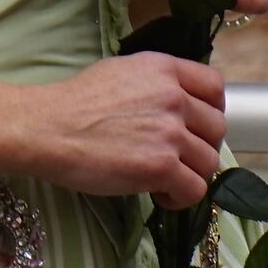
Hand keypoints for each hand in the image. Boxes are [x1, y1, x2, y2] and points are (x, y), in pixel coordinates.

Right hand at [19, 53, 226, 210]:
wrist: (50, 127)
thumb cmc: (76, 101)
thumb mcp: (123, 71)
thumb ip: (157, 84)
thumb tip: (176, 103)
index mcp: (165, 69)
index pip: (215, 86)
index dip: (211, 110)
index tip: (195, 127)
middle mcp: (175, 97)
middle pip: (217, 128)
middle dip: (201, 146)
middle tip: (177, 158)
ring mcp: (170, 132)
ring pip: (209, 162)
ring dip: (191, 174)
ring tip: (165, 180)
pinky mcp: (161, 166)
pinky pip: (195, 189)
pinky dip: (180, 198)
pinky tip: (158, 194)